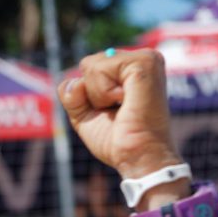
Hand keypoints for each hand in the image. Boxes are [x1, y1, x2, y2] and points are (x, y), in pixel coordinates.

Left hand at [58, 49, 182, 178]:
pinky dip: (102, 93)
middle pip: (88, 64)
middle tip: (116, 111)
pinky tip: (124, 102)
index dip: (89, 96)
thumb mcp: (84, 115)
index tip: (113, 112)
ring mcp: (146, 59)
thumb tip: (74, 82)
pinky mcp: (144, 63)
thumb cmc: (116, 141)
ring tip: (121, 108)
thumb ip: (71, 95)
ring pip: (92, 65)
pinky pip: (100, 68)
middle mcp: (142, 59)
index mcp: (131, 69)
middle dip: (91, 94)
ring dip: (97, 96)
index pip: (90, 68)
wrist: (137, 157)